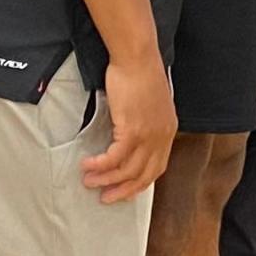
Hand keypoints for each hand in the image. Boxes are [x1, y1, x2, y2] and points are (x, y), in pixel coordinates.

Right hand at [82, 51, 176, 203]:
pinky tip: (87, 165)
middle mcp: (161, 137)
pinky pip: (114, 158)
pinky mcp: (132, 130)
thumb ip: (144, 122)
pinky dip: (100, 165)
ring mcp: (148, 135)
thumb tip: (127, 134)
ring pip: (127, 170)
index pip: (157, 167)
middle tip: (107, 198)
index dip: (141, 183)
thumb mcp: (149, 103)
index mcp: (168, 131)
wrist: (137, 57)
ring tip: (89, 182)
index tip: (126, 191)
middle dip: (124, 191)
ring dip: (106, 180)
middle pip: (144, 175)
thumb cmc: (140, 73)